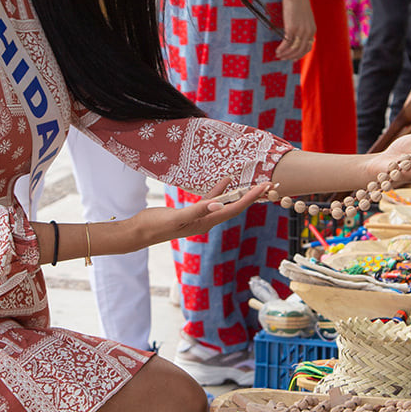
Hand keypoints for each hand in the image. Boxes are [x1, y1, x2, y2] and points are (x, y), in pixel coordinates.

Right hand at [126, 180, 271, 247]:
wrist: (140, 232)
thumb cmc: (156, 225)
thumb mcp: (176, 217)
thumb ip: (196, 210)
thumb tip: (218, 205)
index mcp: (206, 223)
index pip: (233, 209)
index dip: (250, 198)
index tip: (265, 187)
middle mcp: (207, 221)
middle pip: (235, 207)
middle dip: (252, 196)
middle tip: (270, 184)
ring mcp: (200, 216)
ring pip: (226, 203)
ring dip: (239, 192)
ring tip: (254, 181)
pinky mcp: (192, 212)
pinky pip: (211, 199)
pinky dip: (220, 190)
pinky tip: (226, 179)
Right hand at [277, 0, 315, 61]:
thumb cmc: (298, 2)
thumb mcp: (305, 16)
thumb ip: (304, 26)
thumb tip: (297, 32)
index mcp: (312, 30)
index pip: (308, 47)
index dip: (300, 54)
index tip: (293, 58)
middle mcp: (308, 32)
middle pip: (300, 51)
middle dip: (291, 56)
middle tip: (283, 58)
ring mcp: (300, 31)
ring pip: (293, 49)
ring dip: (285, 54)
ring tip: (278, 55)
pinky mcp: (292, 28)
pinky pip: (286, 43)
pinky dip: (281, 49)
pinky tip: (277, 50)